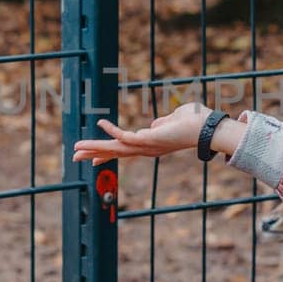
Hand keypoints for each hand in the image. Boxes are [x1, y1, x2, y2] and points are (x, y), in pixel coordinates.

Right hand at [71, 102, 212, 166]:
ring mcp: (146, 146)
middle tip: (75, 156)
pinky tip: (100, 122)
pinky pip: (125, 136)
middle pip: (114, 153)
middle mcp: (146, 149)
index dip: (107, 155)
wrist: (207, 129)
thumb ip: (161, 123)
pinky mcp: (148, 139)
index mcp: (150, 145)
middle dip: (94, 154)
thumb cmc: (194, 122)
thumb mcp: (172, 121)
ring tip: (76, 148)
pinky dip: (112, 131)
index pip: (124, 151)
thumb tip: (154, 124)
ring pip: (115, 148)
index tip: (93, 161)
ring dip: (95, 147)